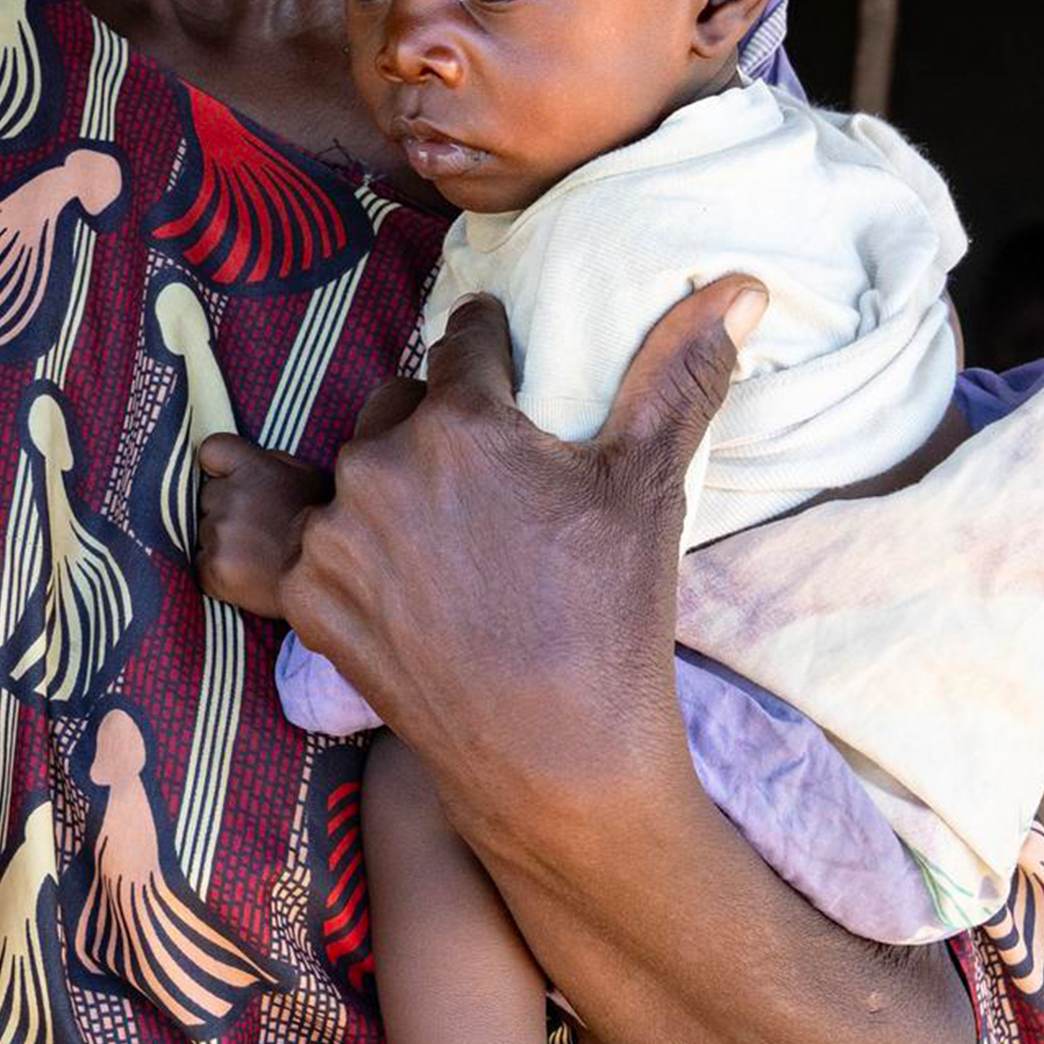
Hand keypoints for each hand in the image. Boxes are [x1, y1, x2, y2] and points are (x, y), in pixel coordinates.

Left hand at [193, 436, 328, 616]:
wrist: (331, 580)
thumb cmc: (321, 526)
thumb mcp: (307, 478)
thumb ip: (269, 463)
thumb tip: (241, 462)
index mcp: (254, 469)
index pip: (212, 450)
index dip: (218, 466)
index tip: (229, 479)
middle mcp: (233, 498)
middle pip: (206, 495)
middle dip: (223, 508)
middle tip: (255, 528)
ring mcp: (221, 534)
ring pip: (202, 530)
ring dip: (220, 540)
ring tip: (255, 554)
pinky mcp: (214, 568)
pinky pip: (200, 563)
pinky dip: (216, 569)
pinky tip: (245, 574)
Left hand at [260, 281, 761, 816]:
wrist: (556, 757)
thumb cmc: (612, 618)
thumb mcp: (648, 486)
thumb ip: (678, 375)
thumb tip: (738, 285)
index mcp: (458, 422)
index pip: (464, 343)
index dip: (490, 352)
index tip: (501, 365)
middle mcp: (378, 464)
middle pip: (403, 406)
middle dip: (442, 429)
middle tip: (496, 488)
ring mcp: (332, 532)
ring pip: (360, 473)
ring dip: (397, 492)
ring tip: (460, 546)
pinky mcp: (304, 593)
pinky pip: (323, 541)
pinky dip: (359, 555)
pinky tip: (416, 587)